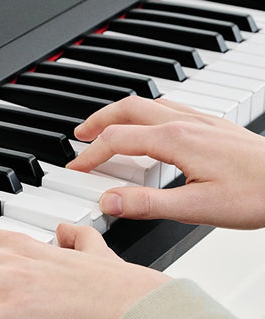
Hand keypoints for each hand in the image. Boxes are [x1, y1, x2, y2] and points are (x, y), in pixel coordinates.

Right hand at [67, 96, 264, 228]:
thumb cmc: (256, 193)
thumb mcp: (196, 208)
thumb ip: (147, 204)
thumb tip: (109, 201)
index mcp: (175, 140)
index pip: (118, 139)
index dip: (92, 154)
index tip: (77, 166)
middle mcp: (184, 123)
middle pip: (128, 109)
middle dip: (98, 121)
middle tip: (80, 136)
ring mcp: (198, 120)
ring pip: (147, 104)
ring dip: (119, 114)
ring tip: (105, 128)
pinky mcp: (209, 125)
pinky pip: (167, 107)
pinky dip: (143, 114)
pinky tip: (146, 127)